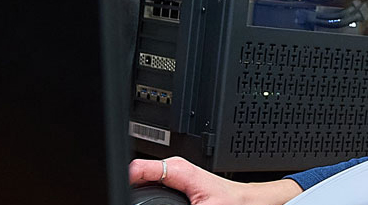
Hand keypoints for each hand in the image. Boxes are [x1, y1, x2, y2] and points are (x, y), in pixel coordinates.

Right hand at [129, 157, 303, 204]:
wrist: (248, 202)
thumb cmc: (231, 203)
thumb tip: (158, 204)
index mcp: (177, 168)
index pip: (136, 168)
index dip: (123, 180)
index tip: (119, 191)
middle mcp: (174, 166)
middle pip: (137, 175)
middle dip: (131, 188)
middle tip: (127, 198)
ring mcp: (174, 172)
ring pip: (144, 180)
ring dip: (140, 191)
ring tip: (136, 199)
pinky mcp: (177, 181)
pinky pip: (153, 185)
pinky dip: (149, 194)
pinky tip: (148, 200)